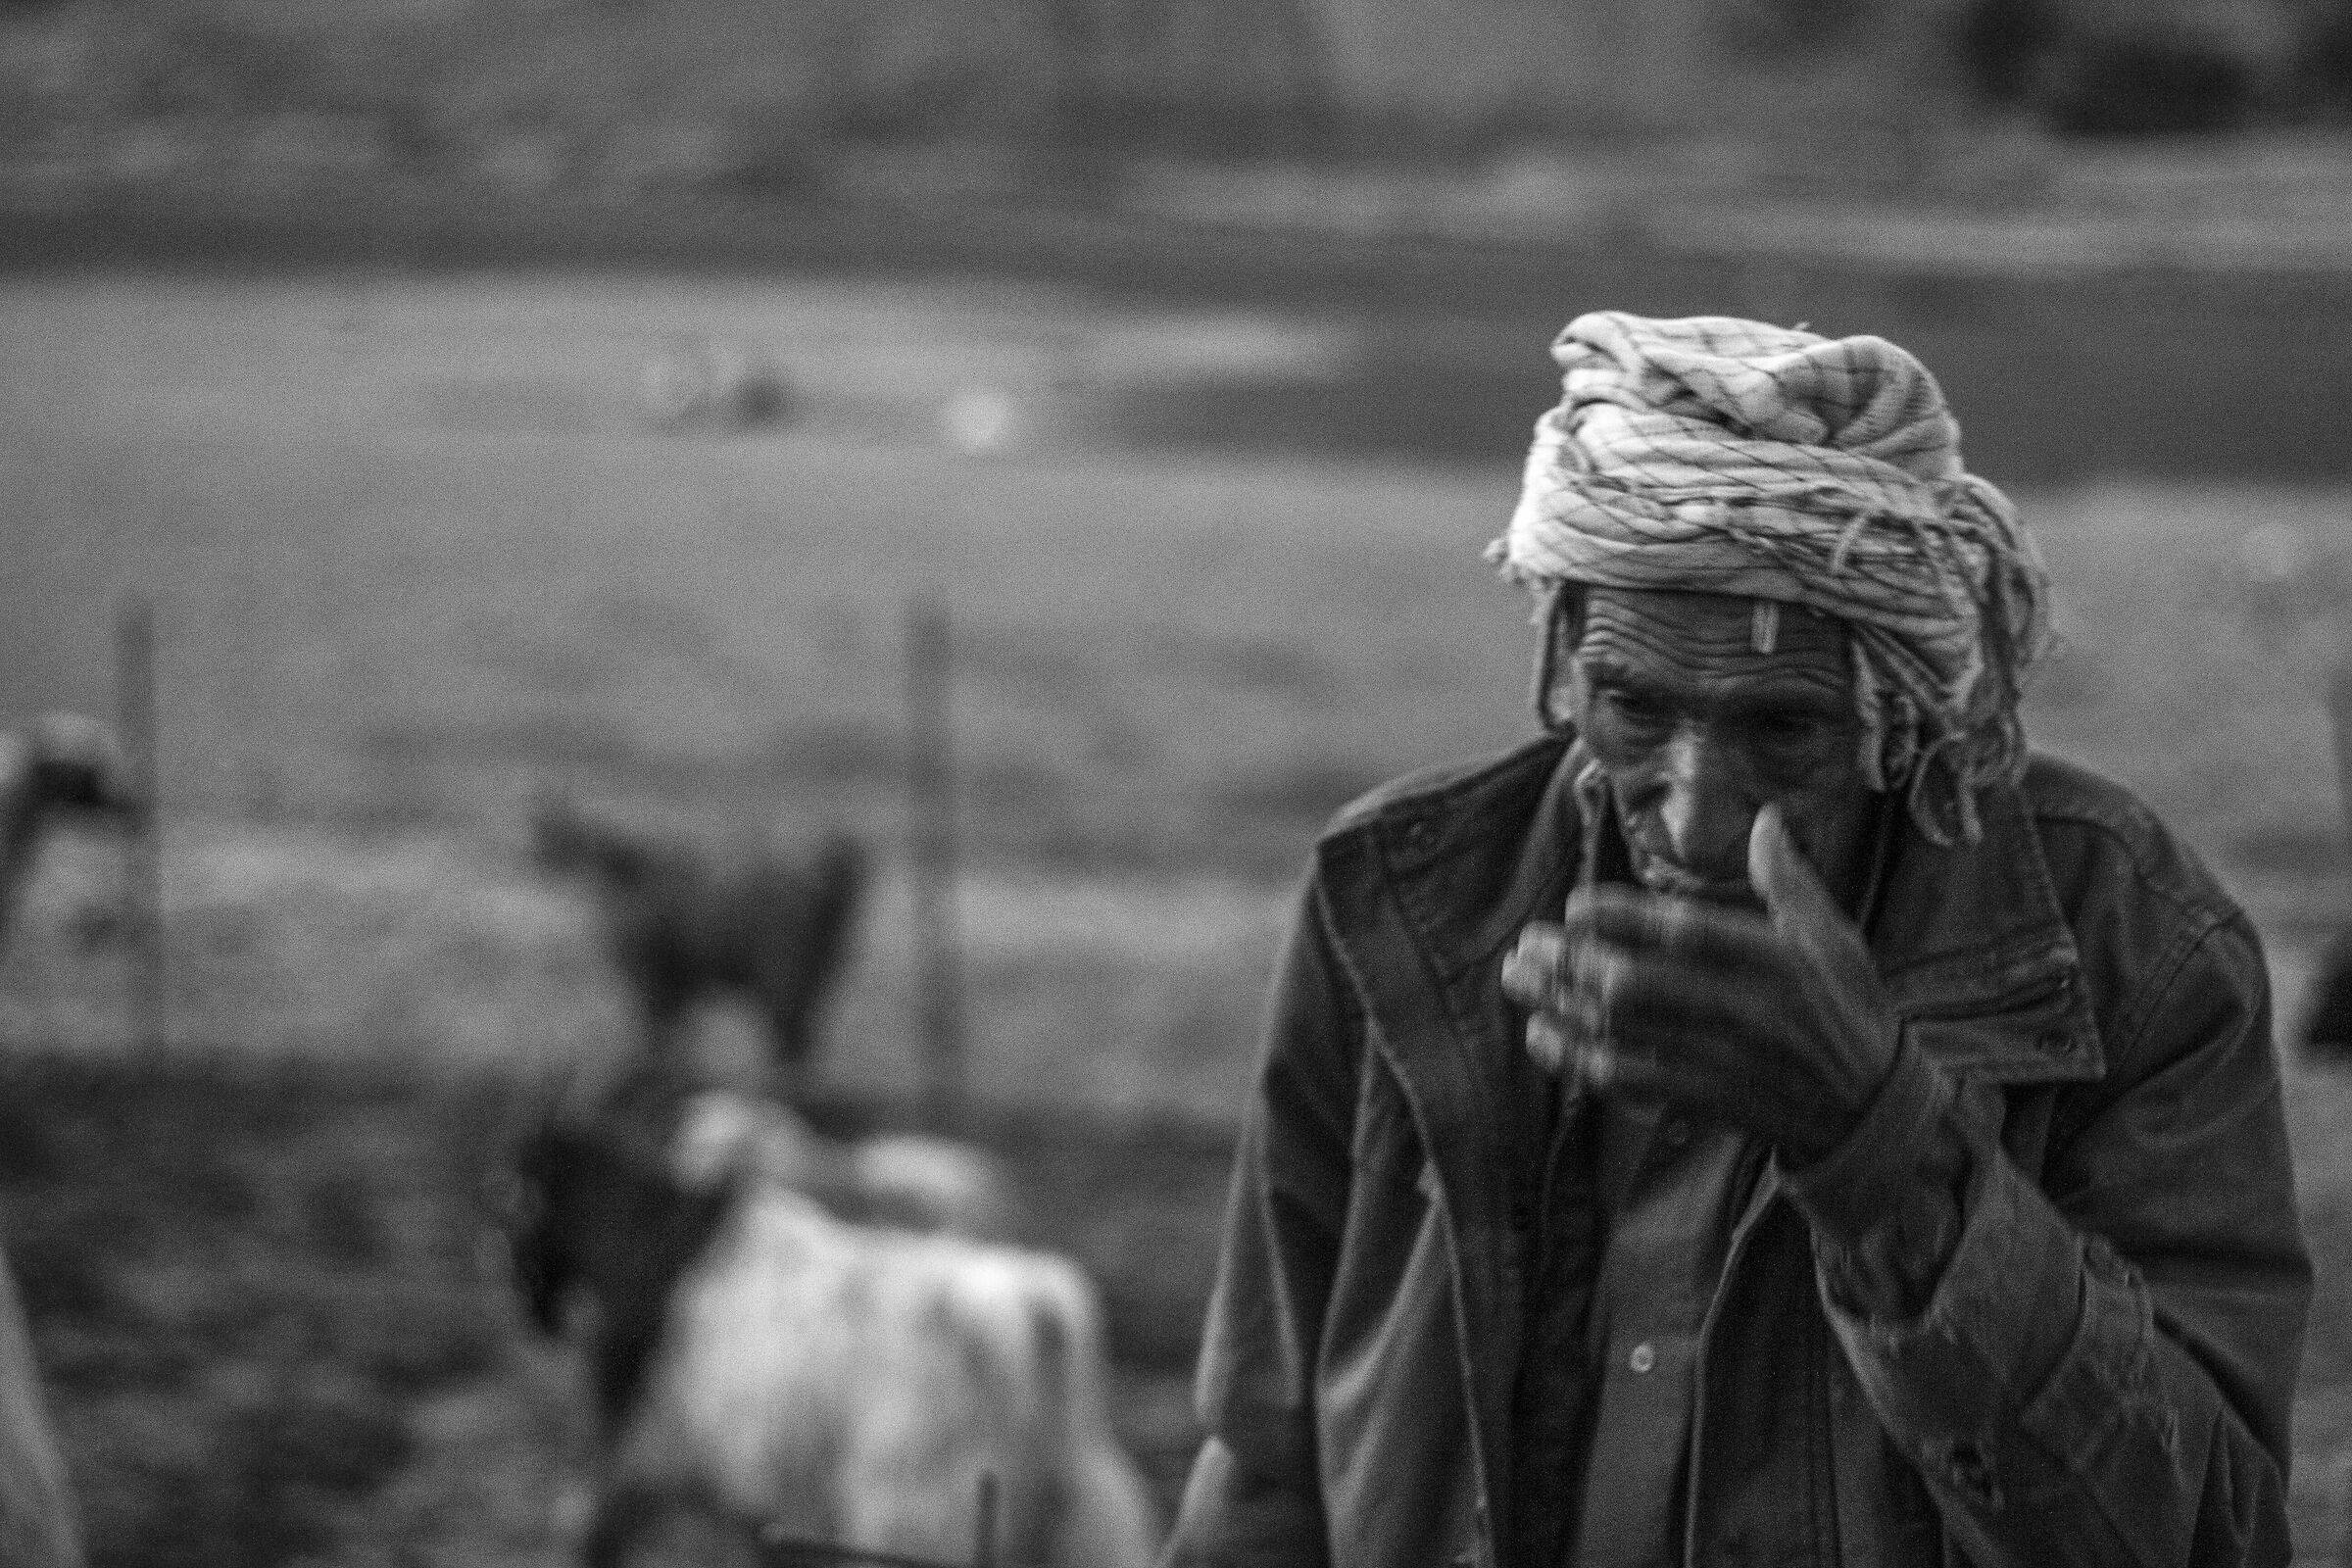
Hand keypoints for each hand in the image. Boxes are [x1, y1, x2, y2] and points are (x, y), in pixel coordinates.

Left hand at [1498, 802, 1900, 1164]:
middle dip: (1571, 966)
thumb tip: (1765, 819)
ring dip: (1561, 1007)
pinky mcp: (1703, 1099)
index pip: (1687, 934)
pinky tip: (1543, 1035)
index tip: (1576, 907)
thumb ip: (1790, 880)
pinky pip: (1628, 1080)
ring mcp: (1720, 1060)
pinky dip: (1579, 1058)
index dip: (1624, 919)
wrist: (1868, 1110)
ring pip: (1622, 1033)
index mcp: (1775, 962)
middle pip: (1637, 987)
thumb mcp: (1835, 938)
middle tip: (1528, 947)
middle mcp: (1744, 1011)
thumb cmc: (1848, 1010)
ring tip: (1518, 981)